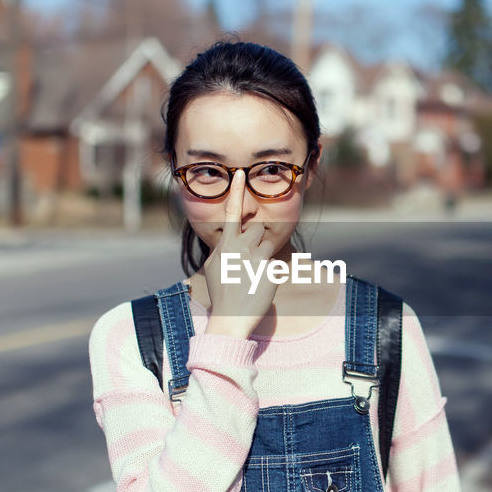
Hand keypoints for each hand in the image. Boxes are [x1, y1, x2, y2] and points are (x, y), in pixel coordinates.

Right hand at [201, 169, 278, 337]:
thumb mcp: (215, 266)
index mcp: (225, 244)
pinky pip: (276, 261)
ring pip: (268, 241)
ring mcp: (258, 258)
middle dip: (256, 236)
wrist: (231, 318)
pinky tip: (260, 285)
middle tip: (249, 257)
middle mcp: (241, 247)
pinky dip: (270, 271)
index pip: (230, 212)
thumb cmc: (221, 292)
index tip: (239, 173)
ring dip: (264, 251)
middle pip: (257, 226)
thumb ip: (223, 247)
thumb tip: (230, 237)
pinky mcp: (272, 269)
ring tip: (253, 272)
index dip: (236, 191)